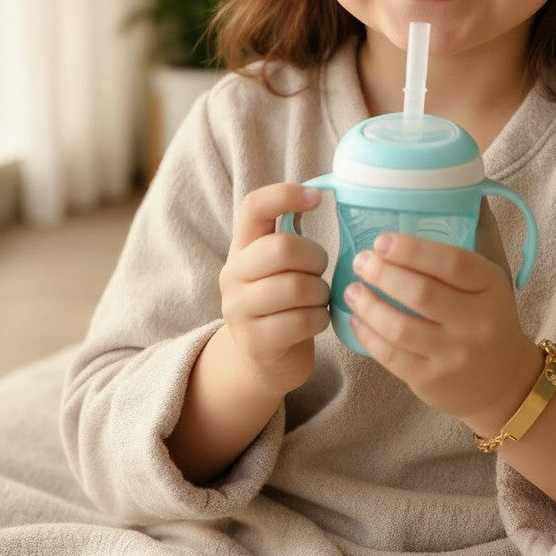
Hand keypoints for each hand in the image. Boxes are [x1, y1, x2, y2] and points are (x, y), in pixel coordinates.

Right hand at [219, 183, 329, 393]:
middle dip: (316, 259)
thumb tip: (322, 195)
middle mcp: (232, 274)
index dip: (285, 194)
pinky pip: (302, 321)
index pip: (253, 206)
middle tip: (320, 272)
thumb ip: (292, 238)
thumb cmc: (283, 305)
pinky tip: (316, 320)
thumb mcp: (280, 267)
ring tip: (318, 299)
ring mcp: (239, 310)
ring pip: (296, 287)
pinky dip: (320, 319)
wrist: (263, 361)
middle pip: (282, 248)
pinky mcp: (254, 342)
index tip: (317, 197)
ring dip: (320, 293)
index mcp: (242, 247)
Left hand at [343, 205, 540, 431]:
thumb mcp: (494, 273)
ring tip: (351, 288)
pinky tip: (356, 319)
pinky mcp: (432, 381)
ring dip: (368, 305)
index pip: (452, 264)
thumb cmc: (490, 314)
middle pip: (421, 295)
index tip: (382, 240)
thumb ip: (478, 231)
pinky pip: (391, 357)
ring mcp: (454, 355)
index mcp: (492, 287)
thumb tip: (461, 182)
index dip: (413, 250)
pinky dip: (368, 335)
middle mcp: (477, 323)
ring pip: (400, 328)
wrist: (505, 380)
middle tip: (361, 260)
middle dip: (383, 274)